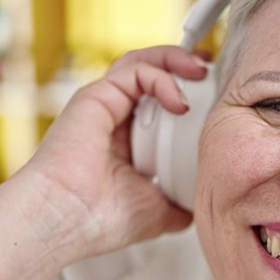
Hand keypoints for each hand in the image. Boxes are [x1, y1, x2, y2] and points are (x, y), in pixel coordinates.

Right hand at [19, 46, 205, 259]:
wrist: (67, 219)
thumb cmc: (97, 220)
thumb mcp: (155, 212)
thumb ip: (176, 205)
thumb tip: (194, 208)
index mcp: (123, 141)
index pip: (155, 103)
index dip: (185, 93)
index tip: (212, 99)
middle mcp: (110, 118)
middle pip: (149, 74)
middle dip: (183, 66)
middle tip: (211, 72)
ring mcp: (102, 104)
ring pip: (140, 63)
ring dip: (174, 60)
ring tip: (201, 69)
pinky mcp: (96, 96)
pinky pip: (136, 72)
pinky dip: (162, 78)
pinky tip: (178, 103)